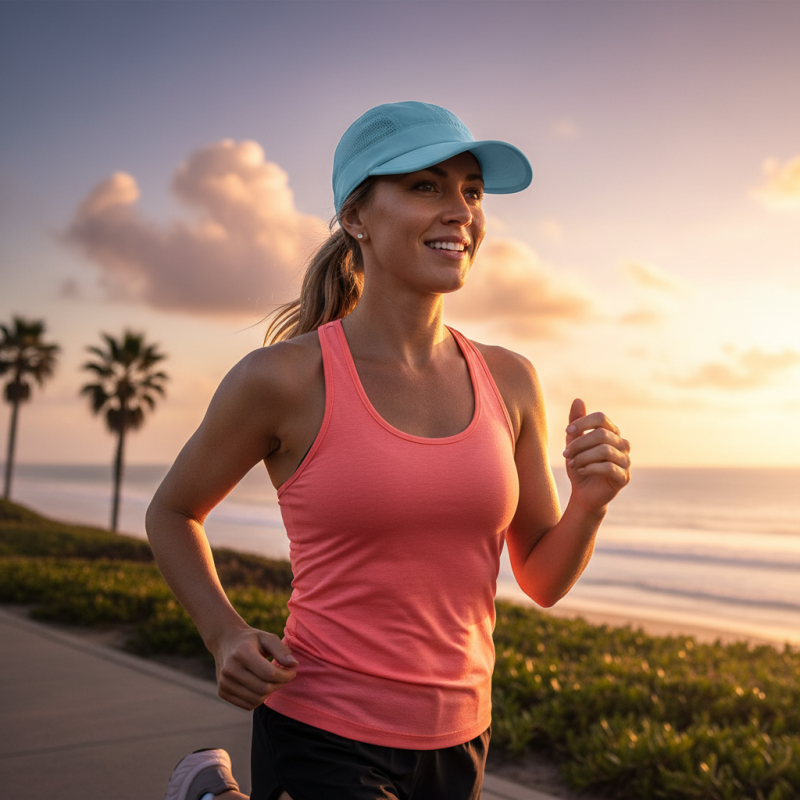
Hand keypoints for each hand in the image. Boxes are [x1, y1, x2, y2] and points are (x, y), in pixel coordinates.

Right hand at [213, 625, 297, 709]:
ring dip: (270, 692)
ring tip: (273, 680)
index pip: (269, 673)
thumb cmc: (251, 639)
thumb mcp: (267, 638)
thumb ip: (282, 650)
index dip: (285, 675)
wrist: (225, 641)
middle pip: (263, 688)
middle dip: (279, 684)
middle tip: (284, 676)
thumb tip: (294, 665)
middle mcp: (230, 669)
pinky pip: (248, 705)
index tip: (292, 671)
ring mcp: (224, 682)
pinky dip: (259, 699)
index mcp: (242, 653)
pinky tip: (261, 686)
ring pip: (256, 699)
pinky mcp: (222, 692)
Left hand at [562, 398, 630, 513]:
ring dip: (583, 457)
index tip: (567, 431)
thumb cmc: (580, 464)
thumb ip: (576, 423)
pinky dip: (590, 468)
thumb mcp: (573, 442)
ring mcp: (626, 461)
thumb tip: (578, 400)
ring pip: (604, 451)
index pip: (601, 418)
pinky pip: (609, 467)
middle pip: (601, 434)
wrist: (584, 493)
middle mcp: (622, 444)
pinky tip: (580, 471)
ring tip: (572, 464)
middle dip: (579, 443)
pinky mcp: (624, 477)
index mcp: (612, 432)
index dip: (583, 422)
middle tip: (566, 454)